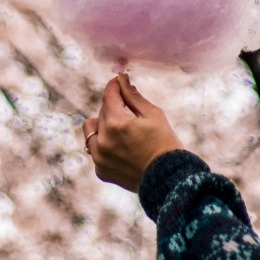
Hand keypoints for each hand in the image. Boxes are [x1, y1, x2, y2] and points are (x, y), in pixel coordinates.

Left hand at [82, 73, 183, 192]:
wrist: (168, 180)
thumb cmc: (164, 143)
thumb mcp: (153, 114)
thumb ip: (133, 96)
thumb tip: (122, 80)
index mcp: (116, 123)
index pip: (109, 95)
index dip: (114, 85)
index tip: (119, 81)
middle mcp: (103, 140)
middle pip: (102, 111)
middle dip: (114, 106)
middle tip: (130, 110)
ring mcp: (99, 157)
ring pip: (91, 130)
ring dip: (102, 124)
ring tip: (119, 128)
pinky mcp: (101, 171)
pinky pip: (95, 150)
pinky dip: (104, 145)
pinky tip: (121, 148)